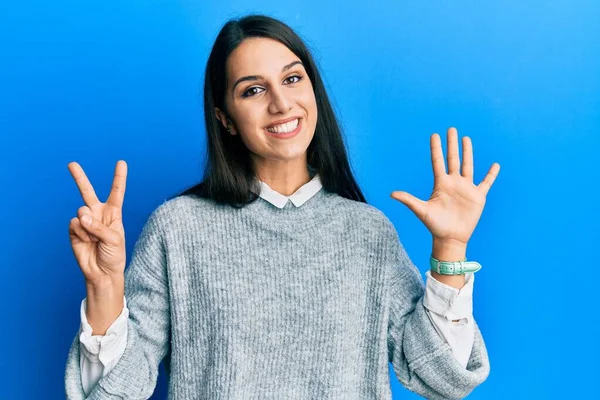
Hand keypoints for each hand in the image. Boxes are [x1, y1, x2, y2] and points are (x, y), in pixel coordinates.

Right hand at [68, 160, 127, 286]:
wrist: (101, 272)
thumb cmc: (114, 256)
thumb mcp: (114, 239)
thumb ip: (99, 226)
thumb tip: (81, 216)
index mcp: (113, 213)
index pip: (116, 192)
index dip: (118, 177)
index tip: (121, 162)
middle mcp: (98, 214)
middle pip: (88, 192)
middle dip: (79, 178)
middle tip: (71, 164)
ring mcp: (85, 221)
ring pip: (81, 212)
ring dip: (88, 226)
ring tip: (94, 239)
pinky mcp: (74, 230)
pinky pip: (74, 225)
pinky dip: (81, 234)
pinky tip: (86, 242)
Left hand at [391, 127, 499, 244]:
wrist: (450, 238)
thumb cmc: (434, 225)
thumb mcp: (421, 210)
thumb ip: (408, 200)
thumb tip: (391, 194)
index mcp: (440, 184)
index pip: (438, 162)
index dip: (436, 148)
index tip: (434, 135)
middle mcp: (453, 183)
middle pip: (453, 159)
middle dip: (452, 144)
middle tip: (451, 129)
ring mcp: (466, 188)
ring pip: (468, 166)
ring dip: (468, 152)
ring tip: (466, 139)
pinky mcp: (478, 197)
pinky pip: (486, 182)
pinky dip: (491, 174)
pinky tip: (495, 165)